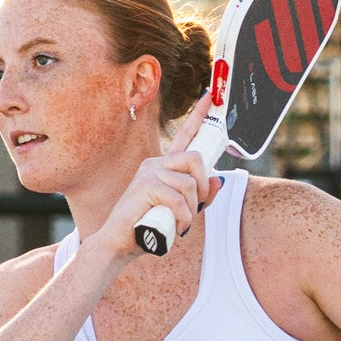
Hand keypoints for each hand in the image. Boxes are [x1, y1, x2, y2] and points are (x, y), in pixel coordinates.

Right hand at [95, 92, 222, 256]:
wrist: (120, 243)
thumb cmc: (149, 228)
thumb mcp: (181, 212)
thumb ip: (200, 197)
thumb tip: (219, 179)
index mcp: (164, 168)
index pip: (185, 136)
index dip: (199, 116)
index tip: (211, 96)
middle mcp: (156, 164)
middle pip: (195, 158)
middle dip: (202, 186)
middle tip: (195, 205)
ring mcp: (149, 172)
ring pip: (189, 183)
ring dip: (191, 210)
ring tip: (179, 222)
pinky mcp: (145, 185)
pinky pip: (179, 199)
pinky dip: (183, 218)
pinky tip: (175, 227)